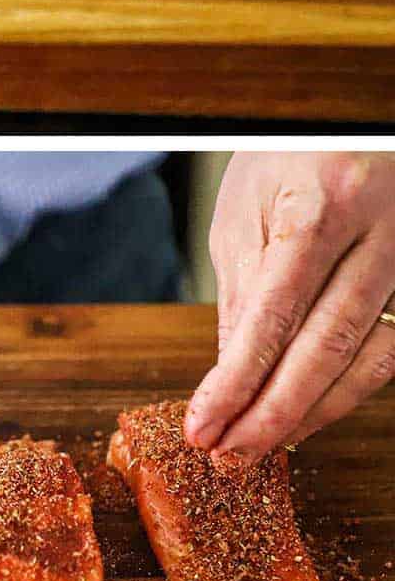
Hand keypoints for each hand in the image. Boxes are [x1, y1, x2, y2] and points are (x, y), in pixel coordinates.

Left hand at [185, 152, 394, 461]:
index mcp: (321, 202)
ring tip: (261, 445)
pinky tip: (308, 413)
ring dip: (313, 413)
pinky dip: (348, 390)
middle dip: (274, 413)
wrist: (351, 125)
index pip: (274, 312)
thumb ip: (242, 293)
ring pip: (370, 358)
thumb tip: (233, 376)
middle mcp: (378, 230)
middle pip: (327, 345)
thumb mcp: (244, 211)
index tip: (203, 425)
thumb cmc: (288, 159)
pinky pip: (391, 349)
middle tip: (229, 455)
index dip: (238, 380)